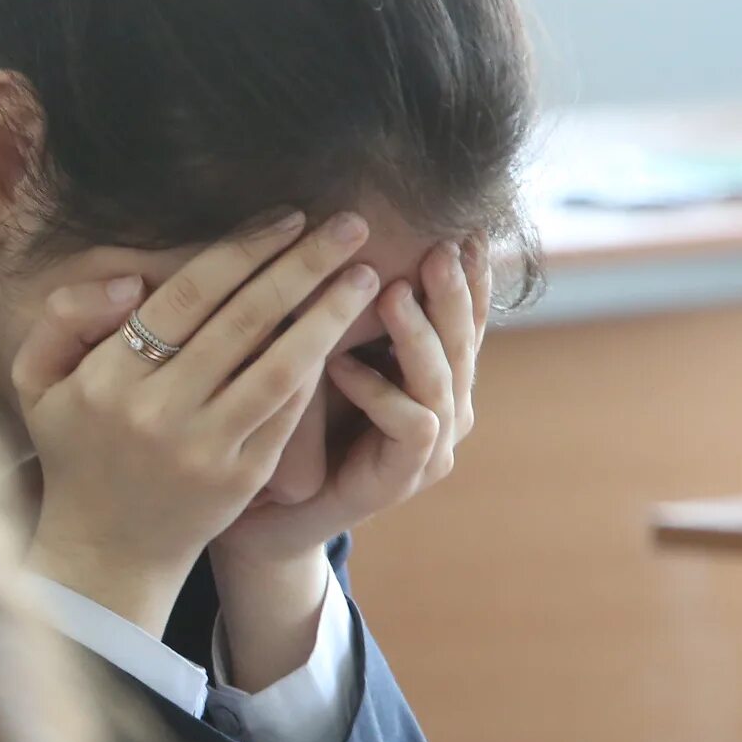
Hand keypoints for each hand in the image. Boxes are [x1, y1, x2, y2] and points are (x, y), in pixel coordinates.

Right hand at [12, 211, 383, 636]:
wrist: (105, 550)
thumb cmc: (75, 449)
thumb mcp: (38, 381)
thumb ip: (65, 316)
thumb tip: (133, 281)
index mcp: (107, 379)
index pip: (187, 297)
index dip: (242, 250)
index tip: (286, 217)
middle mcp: (158, 413)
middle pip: (245, 320)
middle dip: (303, 265)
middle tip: (349, 225)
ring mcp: (205, 449)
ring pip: (280, 366)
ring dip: (329, 315)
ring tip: (365, 275)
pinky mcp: (241, 479)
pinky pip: (287, 412)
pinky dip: (318, 368)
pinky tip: (342, 333)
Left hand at [214, 236, 491, 564]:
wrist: (270, 514)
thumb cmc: (297, 426)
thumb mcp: (325, 355)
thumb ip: (351, 311)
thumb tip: (348, 232)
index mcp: (437, 376)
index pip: (466, 317)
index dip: (470, 276)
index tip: (463, 227)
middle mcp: (447, 410)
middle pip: (465, 342)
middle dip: (453, 294)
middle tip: (438, 248)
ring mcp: (430, 449)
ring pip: (444, 382)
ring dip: (418, 335)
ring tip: (391, 294)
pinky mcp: (402, 479)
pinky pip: (412, 426)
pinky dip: (377, 392)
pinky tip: (341, 366)